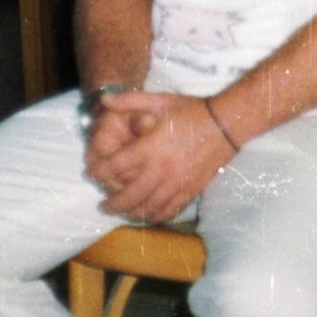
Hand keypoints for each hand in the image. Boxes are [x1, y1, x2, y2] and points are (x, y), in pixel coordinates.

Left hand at [90, 91, 233, 223]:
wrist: (226, 124)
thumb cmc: (191, 111)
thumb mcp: (160, 100)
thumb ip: (130, 100)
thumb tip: (103, 100)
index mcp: (150, 147)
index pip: (116, 166)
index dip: (98, 172)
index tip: (90, 174)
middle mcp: (161, 169)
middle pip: (128, 196)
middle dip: (112, 203)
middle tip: (102, 204)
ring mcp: (176, 183)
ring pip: (147, 208)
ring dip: (130, 213)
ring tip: (121, 212)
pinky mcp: (189, 191)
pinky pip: (168, 211)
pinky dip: (154, 216)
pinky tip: (147, 215)